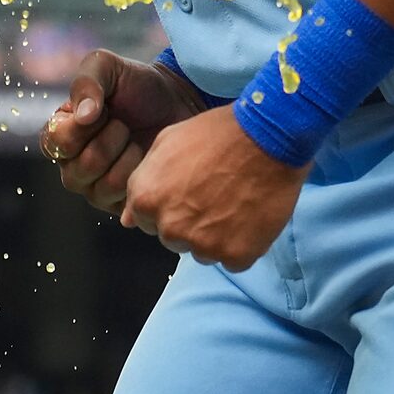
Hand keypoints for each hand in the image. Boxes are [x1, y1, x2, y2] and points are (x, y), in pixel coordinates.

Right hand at [41, 50, 205, 213]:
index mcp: (61, 134)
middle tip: (124, 123)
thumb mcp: (107, 67)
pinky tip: (148, 158)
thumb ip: (86, 82)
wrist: (178, 102)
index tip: (104, 108)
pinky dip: (142, 174)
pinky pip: (128, 200)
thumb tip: (83, 117)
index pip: (55, 142)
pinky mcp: (123, 205)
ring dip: (128, 157)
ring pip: (105, 186)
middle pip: (80, 169)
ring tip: (136, 139)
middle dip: (110, 140)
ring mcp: (97, 188)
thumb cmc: (136, 84)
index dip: (82, 126)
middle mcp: (73, 165)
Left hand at [121, 105, 308, 271]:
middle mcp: (170, 228)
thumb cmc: (215, 134)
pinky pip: (231, 259)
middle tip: (210, 195)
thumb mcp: (166, 143)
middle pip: (171, 238)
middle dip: (186, 222)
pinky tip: (247, 215)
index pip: (143, 219)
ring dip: (212, 235)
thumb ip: (143, 182)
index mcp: (147, 200)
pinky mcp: (236, 256)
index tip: (184, 190)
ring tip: (231, 203)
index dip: (164, 204)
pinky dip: (238, 243)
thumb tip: (128, 220)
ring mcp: (204, 246)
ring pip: (201, 251)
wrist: (266, 138)